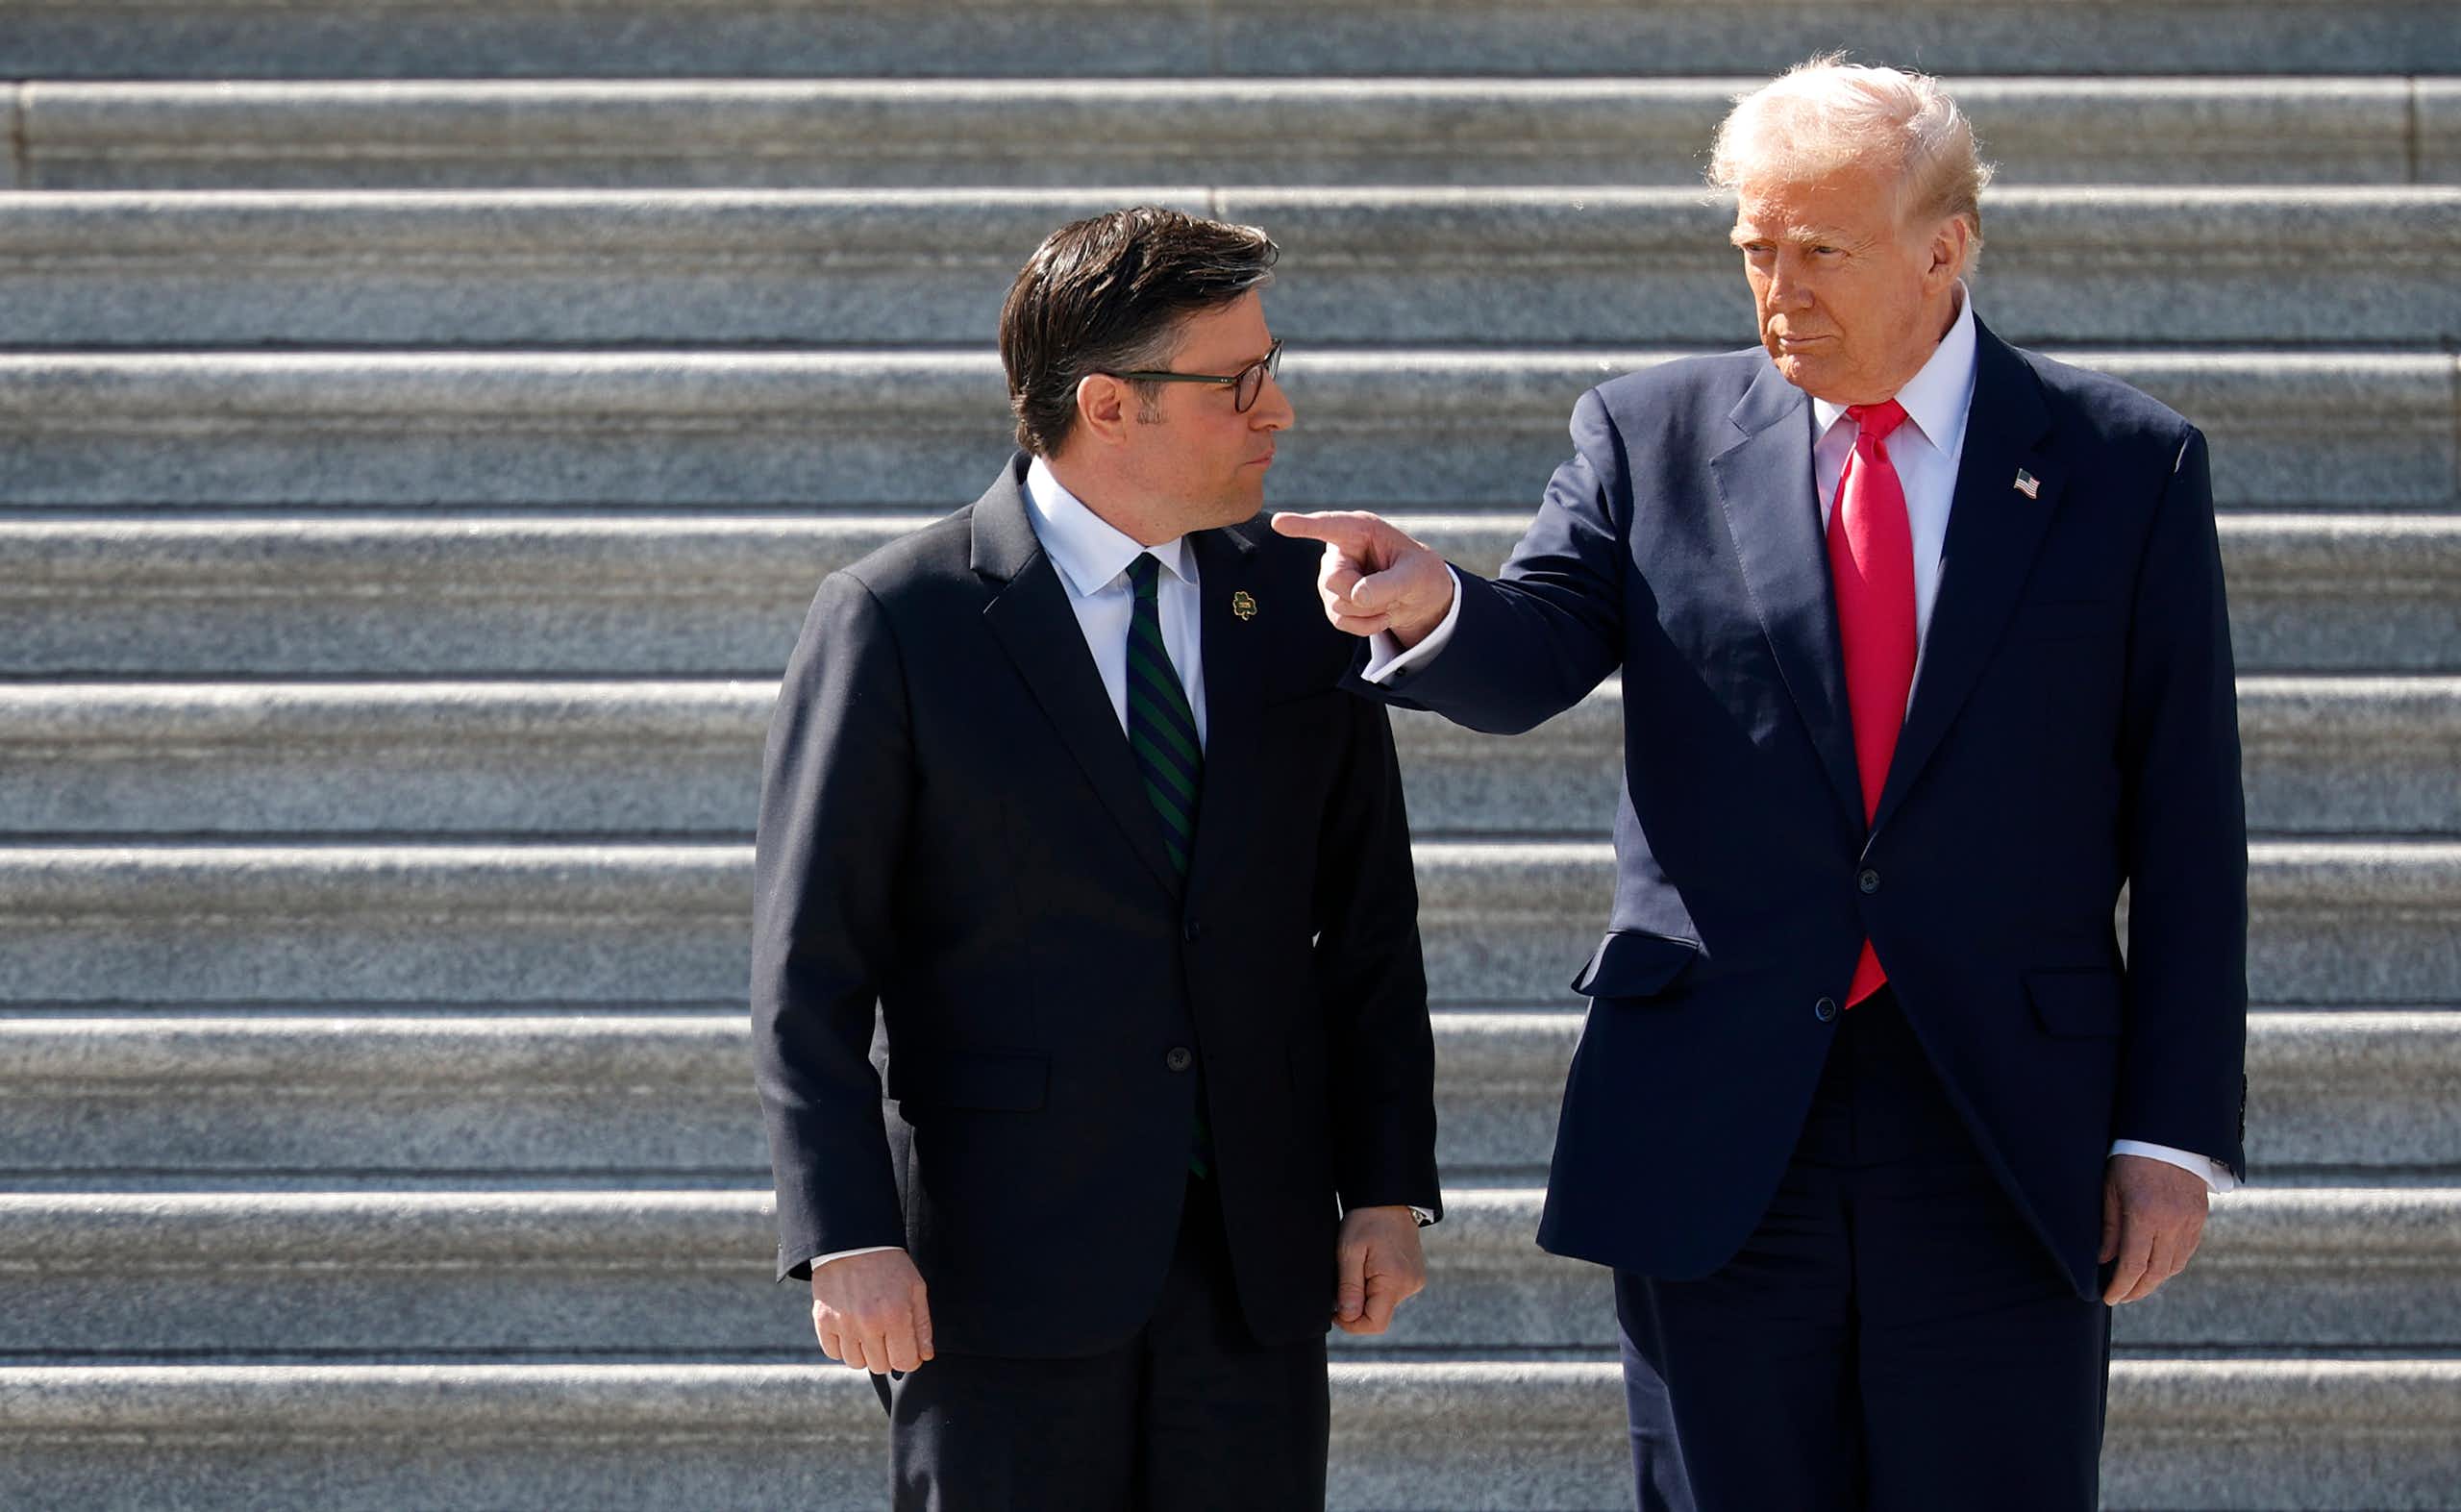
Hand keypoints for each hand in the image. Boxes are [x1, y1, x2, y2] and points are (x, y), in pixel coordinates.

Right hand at [810, 1248, 933, 1372]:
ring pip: (856, 1363)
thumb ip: (922, 1325)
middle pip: (880, 1366)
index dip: (909, 1359)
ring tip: (868, 1330)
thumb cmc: (888, 1264)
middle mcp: (869, 1324)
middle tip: (887, 1334)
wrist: (853, 1242)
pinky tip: (850, 1329)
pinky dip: (842, 1346)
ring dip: (864, 1352)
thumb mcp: (915, 1288)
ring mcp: (843, 1324)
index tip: (907, 1350)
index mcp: (896, 1315)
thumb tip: (924, 1356)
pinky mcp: (822, 1320)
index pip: (905, 1363)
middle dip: (888, 1354)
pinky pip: (833, 1353)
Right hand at [1269, 510, 1455, 647]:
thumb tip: (1356, 597)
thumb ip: (1388, 584)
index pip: (1327, 527)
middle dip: (1364, 595)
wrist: (1420, 597)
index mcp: (1360, 530)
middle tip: (1392, 591)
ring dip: (1369, 611)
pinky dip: (1365, 625)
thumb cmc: (1420, 574)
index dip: (1302, 525)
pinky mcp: (1332, 601)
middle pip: (1334, 581)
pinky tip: (1381, 615)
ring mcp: (1331, 577)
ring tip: (1389, 600)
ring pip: (1336, 604)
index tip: (1279, 522)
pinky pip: (1340, 621)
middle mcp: (1340, 551)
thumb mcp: (1415, 577)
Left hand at [1332, 1206, 1427, 1334]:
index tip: (1335, 1309)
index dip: (1351, 1324)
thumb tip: (1347, 1317)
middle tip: (1345, 1278)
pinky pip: (1391, 1293)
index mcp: (1394, 1281)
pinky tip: (1370, 1265)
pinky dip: (1376, 1286)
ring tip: (1359, 1266)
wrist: (1389, 1198)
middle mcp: (1410, 1286)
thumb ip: (1349, 1288)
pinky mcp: (1414, 1276)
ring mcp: (1414, 1281)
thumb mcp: (1349, 1252)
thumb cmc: (1367, 1220)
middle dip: (1357, 1305)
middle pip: (1378, 1315)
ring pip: (1384, 1304)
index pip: (1375, 1324)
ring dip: (1366, 1294)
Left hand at [2100, 1154, 2210, 1304]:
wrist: (2167, 1137)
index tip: (2110, 1298)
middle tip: (2122, 1297)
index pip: (2133, 1265)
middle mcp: (2170, 1223)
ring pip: (2174, 1265)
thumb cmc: (2130, 1160)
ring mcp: (2189, 1222)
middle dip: (2138, 1290)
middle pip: (2156, 1272)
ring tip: (2138, 1285)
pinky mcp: (2199, 1218)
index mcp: (2144, 1216)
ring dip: (2156, 1280)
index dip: (2121, 1286)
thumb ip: (2110, 1228)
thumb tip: (2105, 1260)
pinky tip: (2158, 1267)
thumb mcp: (2111, 1190)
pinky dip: (2172, 1265)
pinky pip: (2187, 1251)